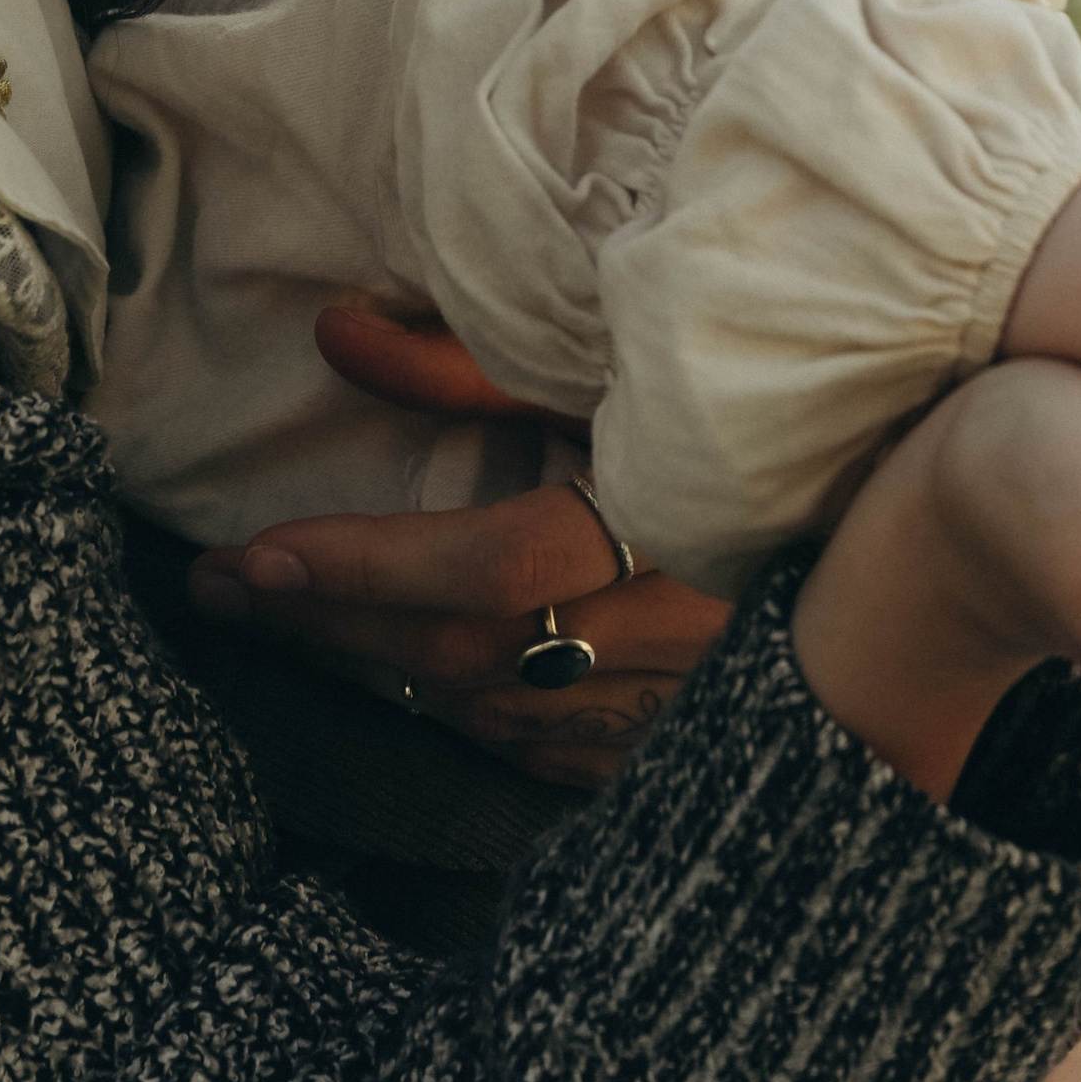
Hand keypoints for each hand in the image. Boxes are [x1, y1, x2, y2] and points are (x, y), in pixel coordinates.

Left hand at [181, 306, 728, 786]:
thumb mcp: (600, 366)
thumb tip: (333, 332)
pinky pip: (548, 748)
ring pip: (498, 710)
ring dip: (386, 669)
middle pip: (469, 650)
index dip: (366, 568)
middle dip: (333, 620)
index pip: (486, 567)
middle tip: (225, 588)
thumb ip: (464, 363)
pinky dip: (466, 710)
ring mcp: (683, 703)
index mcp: (661, 518)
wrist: (855, 504)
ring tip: (296, 620)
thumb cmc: (716, 404)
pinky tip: (412, 675)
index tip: (253, 557)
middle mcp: (674, 629)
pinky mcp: (684, 743)